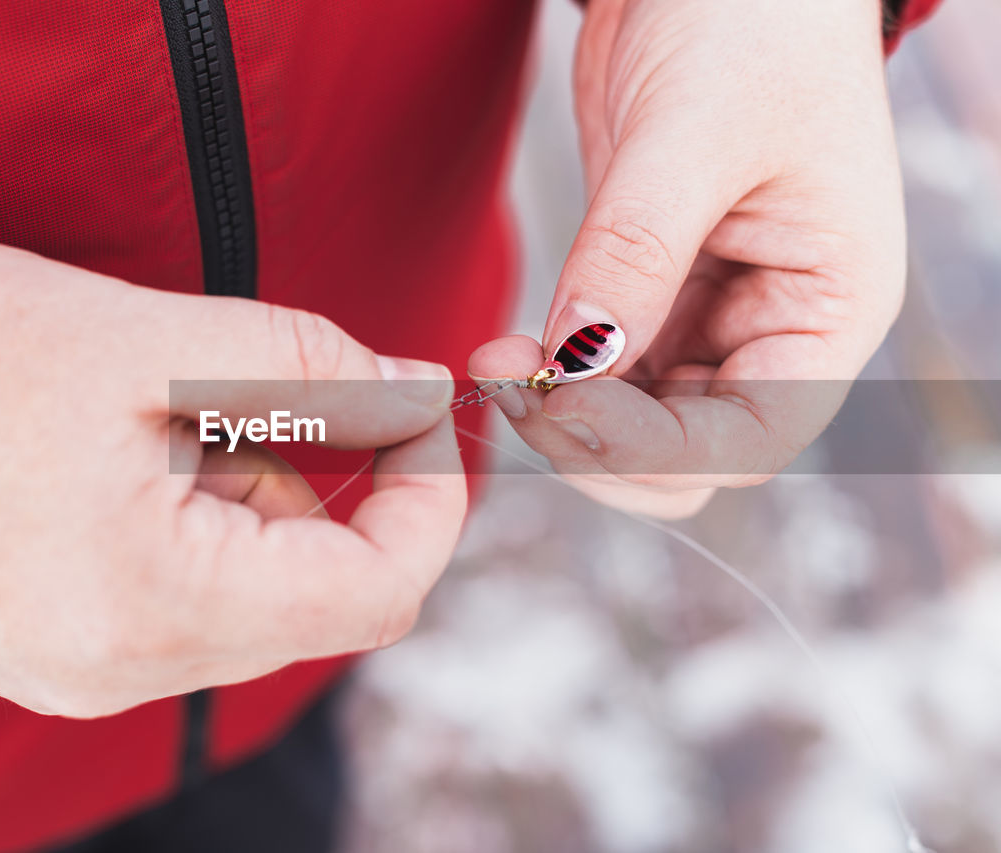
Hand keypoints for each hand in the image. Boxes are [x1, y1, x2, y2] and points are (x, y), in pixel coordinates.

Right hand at [0, 232, 464, 716]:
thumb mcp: (148, 338)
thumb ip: (310, 368)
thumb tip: (417, 390)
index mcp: (152, 607)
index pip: (376, 595)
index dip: (429, 499)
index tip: (422, 410)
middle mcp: (122, 675)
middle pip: (316, 600)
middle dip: (325, 483)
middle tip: (257, 384)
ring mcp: (84, 677)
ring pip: (254, 599)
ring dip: (252, 498)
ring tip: (152, 416)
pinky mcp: (59, 656)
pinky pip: (189, 606)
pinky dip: (200, 526)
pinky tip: (121, 459)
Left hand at [470, 0, 904, 516]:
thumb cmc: (750, 22)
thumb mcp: (694, 134)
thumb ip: (634, 253)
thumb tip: (575, 361)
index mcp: (829, 306)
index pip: (750, 436)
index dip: (651, 448)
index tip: (560, 409)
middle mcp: (774, 329)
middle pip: (687, 451)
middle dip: (597, 442)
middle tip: (517, 394)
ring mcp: (709, 316)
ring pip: (635, 422)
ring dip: (562, 413)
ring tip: (499, 362)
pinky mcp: (648, 291)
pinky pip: (602, 371)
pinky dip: (555, 375)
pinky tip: (513, 350)